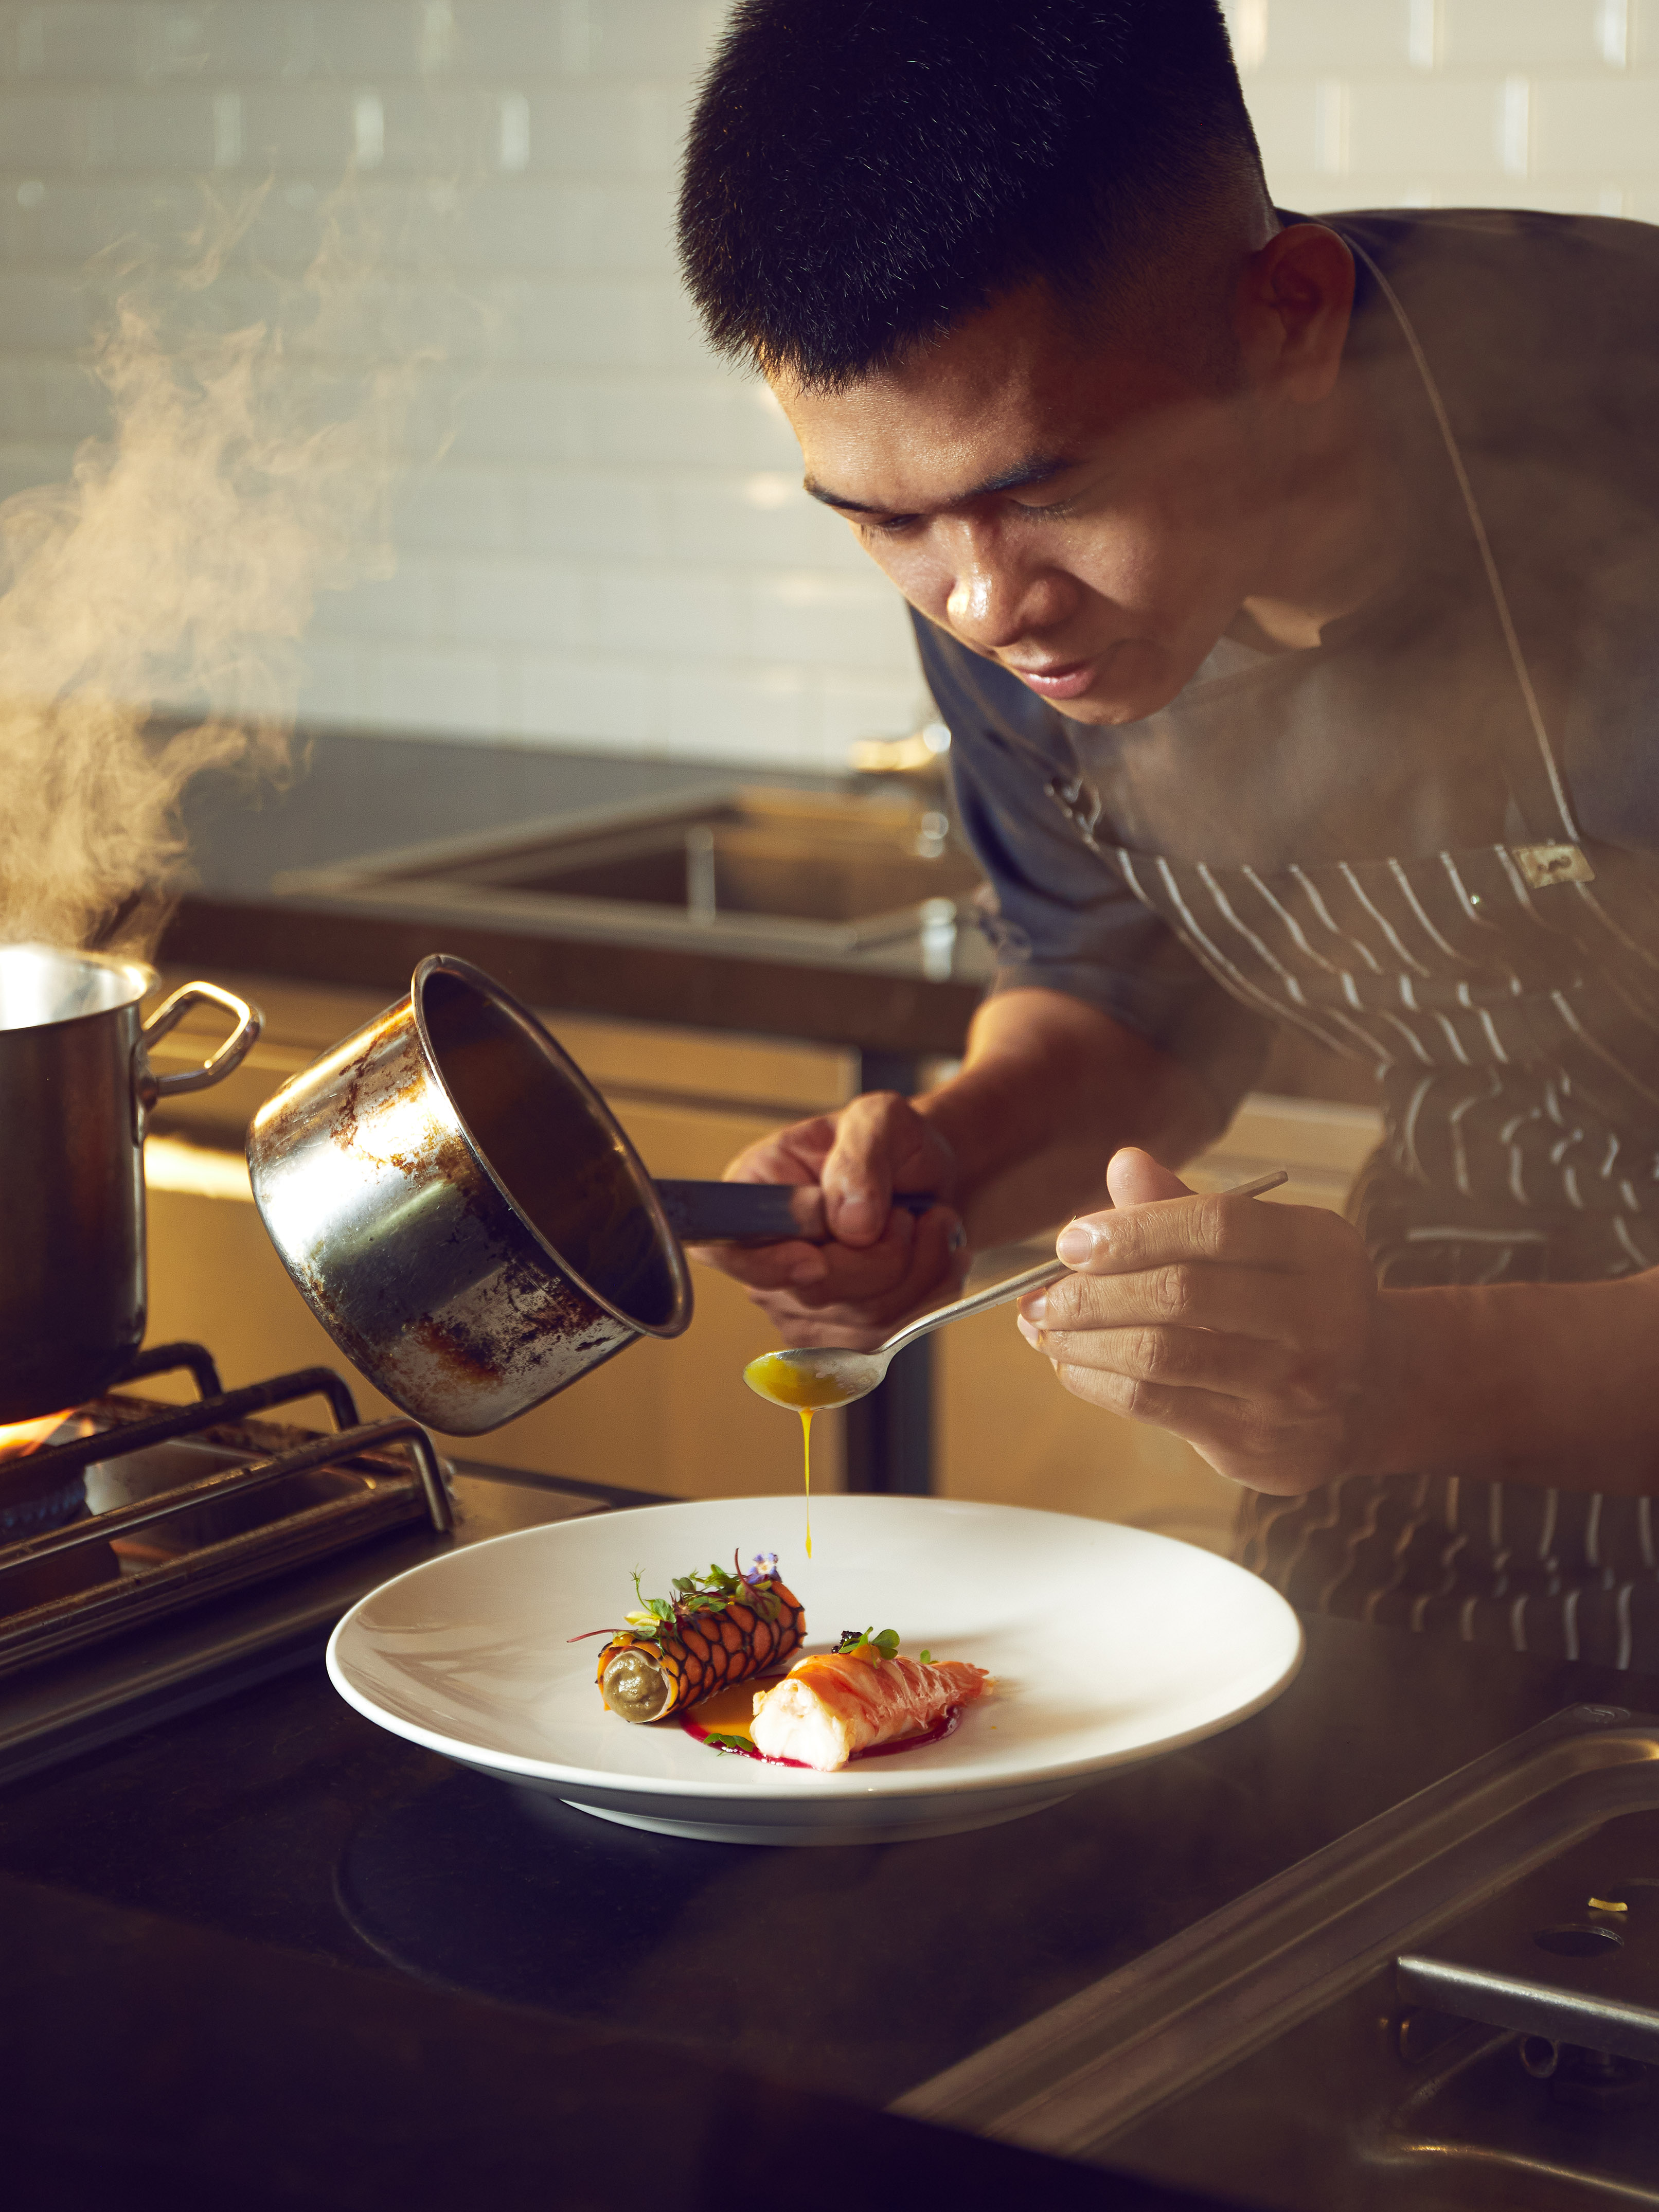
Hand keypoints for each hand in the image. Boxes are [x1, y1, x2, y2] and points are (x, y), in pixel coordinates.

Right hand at [686, 1091, 967, 1348]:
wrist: (925, 1175)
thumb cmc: (891, 1143)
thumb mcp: (880, 1120)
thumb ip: (860, 1159)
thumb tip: (851, 1223)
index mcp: (754, 1195)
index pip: (725, 1249)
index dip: (765, 1266)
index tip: (814, 1260)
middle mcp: (768, 1257)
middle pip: (815, 1291)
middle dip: (883, 1255)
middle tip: (907, 1213)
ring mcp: (802, 1304)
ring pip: (863, 1319)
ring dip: (918, 1270)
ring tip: (930, 1224)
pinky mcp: (843, 1332)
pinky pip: (892, 1333)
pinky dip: (929, 1294)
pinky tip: (935, 1255)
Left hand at [1017, 1147, 1377, 1494]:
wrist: (1373, 1394)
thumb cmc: (1297, 1302)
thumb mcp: (1263, 1244)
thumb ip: (1188, 1208)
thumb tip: (1123, 1165)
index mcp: (1319, 1249)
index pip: (1216, 1225)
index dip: (1134, 1230)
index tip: (1072, 1240)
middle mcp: (1318, 1318)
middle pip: (1180, 1294)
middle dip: (1092, 1292)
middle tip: (1041, 1294)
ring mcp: (1290, 1387)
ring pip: (1160, 1355)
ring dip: (1083, 1339)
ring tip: (1044, 1327)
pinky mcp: (1255, 1440)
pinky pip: (1154, 1405)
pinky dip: (1097, 1381)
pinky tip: (1070, 1364)